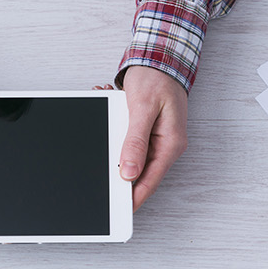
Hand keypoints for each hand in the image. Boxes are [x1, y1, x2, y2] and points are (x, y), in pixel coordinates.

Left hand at [118, 65, 189, 210]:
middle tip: (97, 176)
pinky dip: (115, 136)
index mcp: (170, 143)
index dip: (132, 198)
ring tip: (104, 128)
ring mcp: (156, 141)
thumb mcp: (142, 108)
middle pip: (139, 174)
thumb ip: (135, 141)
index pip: (149, 181)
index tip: (118, 211)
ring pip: (131, 160)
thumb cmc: (157, 78)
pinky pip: (129, 146)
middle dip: (117, 173)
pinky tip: (107, 120)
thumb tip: (129, 172)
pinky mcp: (147, 134)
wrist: (160, 56)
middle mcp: (165, 146)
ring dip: (114, 151)